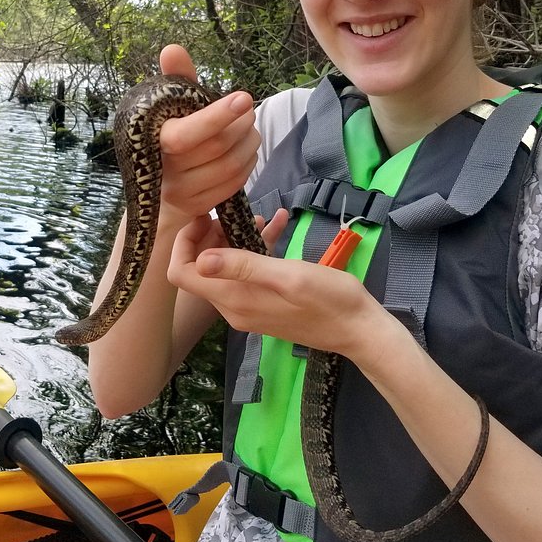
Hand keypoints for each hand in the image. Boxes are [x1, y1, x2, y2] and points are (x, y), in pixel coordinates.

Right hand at [154, 45, 260, 229]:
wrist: (154, 182)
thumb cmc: (166, 132)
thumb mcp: (168, 105)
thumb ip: (175, 78)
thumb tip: (172, 48)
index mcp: (154, 142)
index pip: (187, 134)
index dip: (217, 115)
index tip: (244, 97)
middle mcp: (167, 170)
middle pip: (217, 148)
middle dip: (240, 125)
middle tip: (248, 109)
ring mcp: (183, 191)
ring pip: (230, 166)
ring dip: (249, 143)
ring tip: (250, 127)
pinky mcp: (199, 204)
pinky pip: (234, 183)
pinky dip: (248, 163)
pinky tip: (247, 149)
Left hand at [167, 214, 410, 375]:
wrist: (360, 330)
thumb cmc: (328, 300)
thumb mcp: (287, 276)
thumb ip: (243, 266)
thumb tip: (200, 259)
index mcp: (233, 299)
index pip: (181, 273)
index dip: (185, 242)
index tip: (204, 216)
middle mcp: (233, 306)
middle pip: (200, 268)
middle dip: (210, 236)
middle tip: (233, 212)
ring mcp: (248, 307)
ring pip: (226, 267)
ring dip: (237, 238)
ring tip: (261, 215)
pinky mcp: (265, 303)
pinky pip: (249, 273)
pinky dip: (259, 248)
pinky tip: (279, 224)